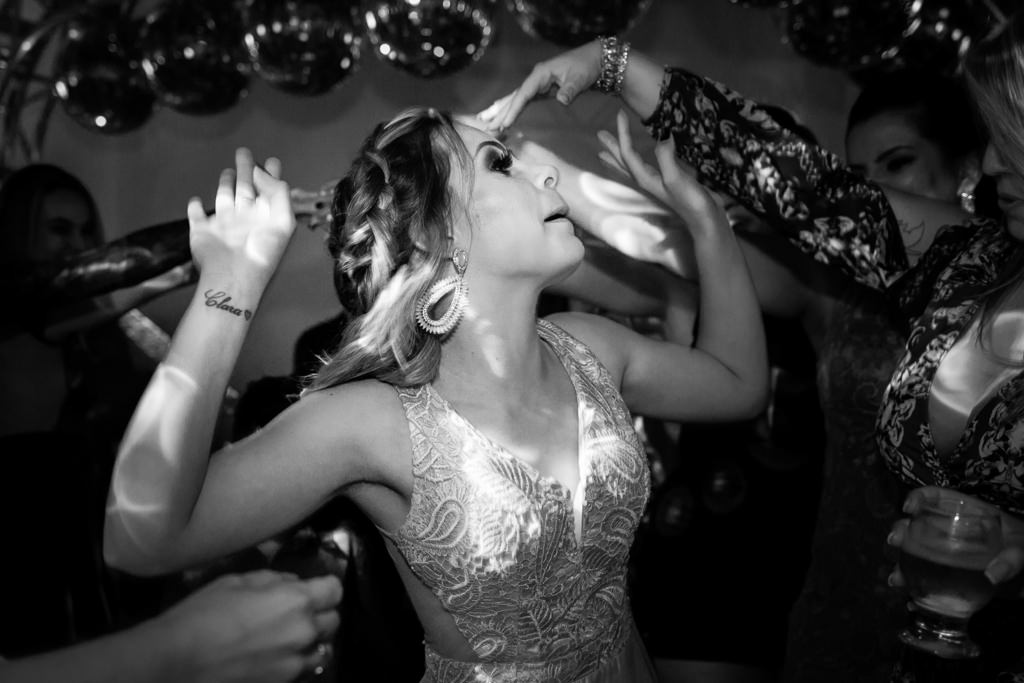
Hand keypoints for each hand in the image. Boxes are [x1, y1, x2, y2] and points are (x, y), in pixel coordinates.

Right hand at [154, 571, 341, 682]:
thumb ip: (273, 580)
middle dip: (319, 613)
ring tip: (288, 639)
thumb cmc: (203, 614)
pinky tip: (275, 658)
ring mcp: (294, 664)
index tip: (313, 587)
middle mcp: (304, 632)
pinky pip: (302, 671)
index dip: (324, 586)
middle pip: (333, 620)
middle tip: (298, 612)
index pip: (334, 589)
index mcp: (296, 601)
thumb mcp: (237, 581)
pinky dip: (295, 662)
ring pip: (321, 650)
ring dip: (310, 642)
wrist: (176, 662)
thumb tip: (291, 583)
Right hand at [188, 148, 296, 289]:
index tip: (272, 160)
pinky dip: (195, 208)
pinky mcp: (202, 231)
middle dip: (246, 169)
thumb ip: (277, 192)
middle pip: (246, 187)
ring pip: (223, 197)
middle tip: (244, 152)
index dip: (271, 174)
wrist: (234, 276)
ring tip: (228, 171)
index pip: (269, 189)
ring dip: (224, 183)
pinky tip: (195, 201)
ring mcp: (223, 224)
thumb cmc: (262, 253)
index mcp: (265, 216)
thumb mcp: (283, 221)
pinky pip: (196, 216)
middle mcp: (245, 217)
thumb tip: (260, 172)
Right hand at [476, 40, 602, 132]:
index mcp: (540, 73)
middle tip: (487, 127)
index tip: (506, 123)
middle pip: (514, 96)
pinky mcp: (541, 89)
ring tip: (485, 121)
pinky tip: (501, 114)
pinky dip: (512, 107)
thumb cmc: (585, 66)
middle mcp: (535, 78)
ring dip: (501, 110)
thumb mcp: (578, 78)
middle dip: (500, 112)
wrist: (594, 58)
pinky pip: (523, 100)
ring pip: (515, 98)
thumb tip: (561, 100)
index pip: (523, 94)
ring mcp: (537, 83)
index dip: (513, 109)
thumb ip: (569, 90)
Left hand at [597, 110, 727, 242]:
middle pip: (623, 161)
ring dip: (619, 156)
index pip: (627, 153)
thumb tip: (664, 138)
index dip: (622, 133)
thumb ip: (666, 158)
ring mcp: (656, 182)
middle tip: (600, 134)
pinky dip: (637, 161)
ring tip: (606, 150)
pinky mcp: (667, 182)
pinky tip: (641, 158)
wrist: (705, 219)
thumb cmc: (690, 201)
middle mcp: (646, 180)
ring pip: (631, 166)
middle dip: (612, 147)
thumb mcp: (677, 178)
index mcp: (645, 178)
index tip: (620, 113)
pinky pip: (645, 168)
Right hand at [886, 486, 1023, 596]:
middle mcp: (948, 530)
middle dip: (901, 532)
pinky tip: (912, 602)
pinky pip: (925, 580)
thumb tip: (992, 575)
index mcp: (964, 513)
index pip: (935, 497)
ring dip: (902, 565)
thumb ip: (1012, 559)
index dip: (919, 497)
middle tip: (894, 541)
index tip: (909, 508)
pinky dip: (918, 591)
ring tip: (896, 579)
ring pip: (915, 554)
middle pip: (916, 525)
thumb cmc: (1020, 548)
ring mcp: (945, 553)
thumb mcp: (1020, 548)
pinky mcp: (946, 575)